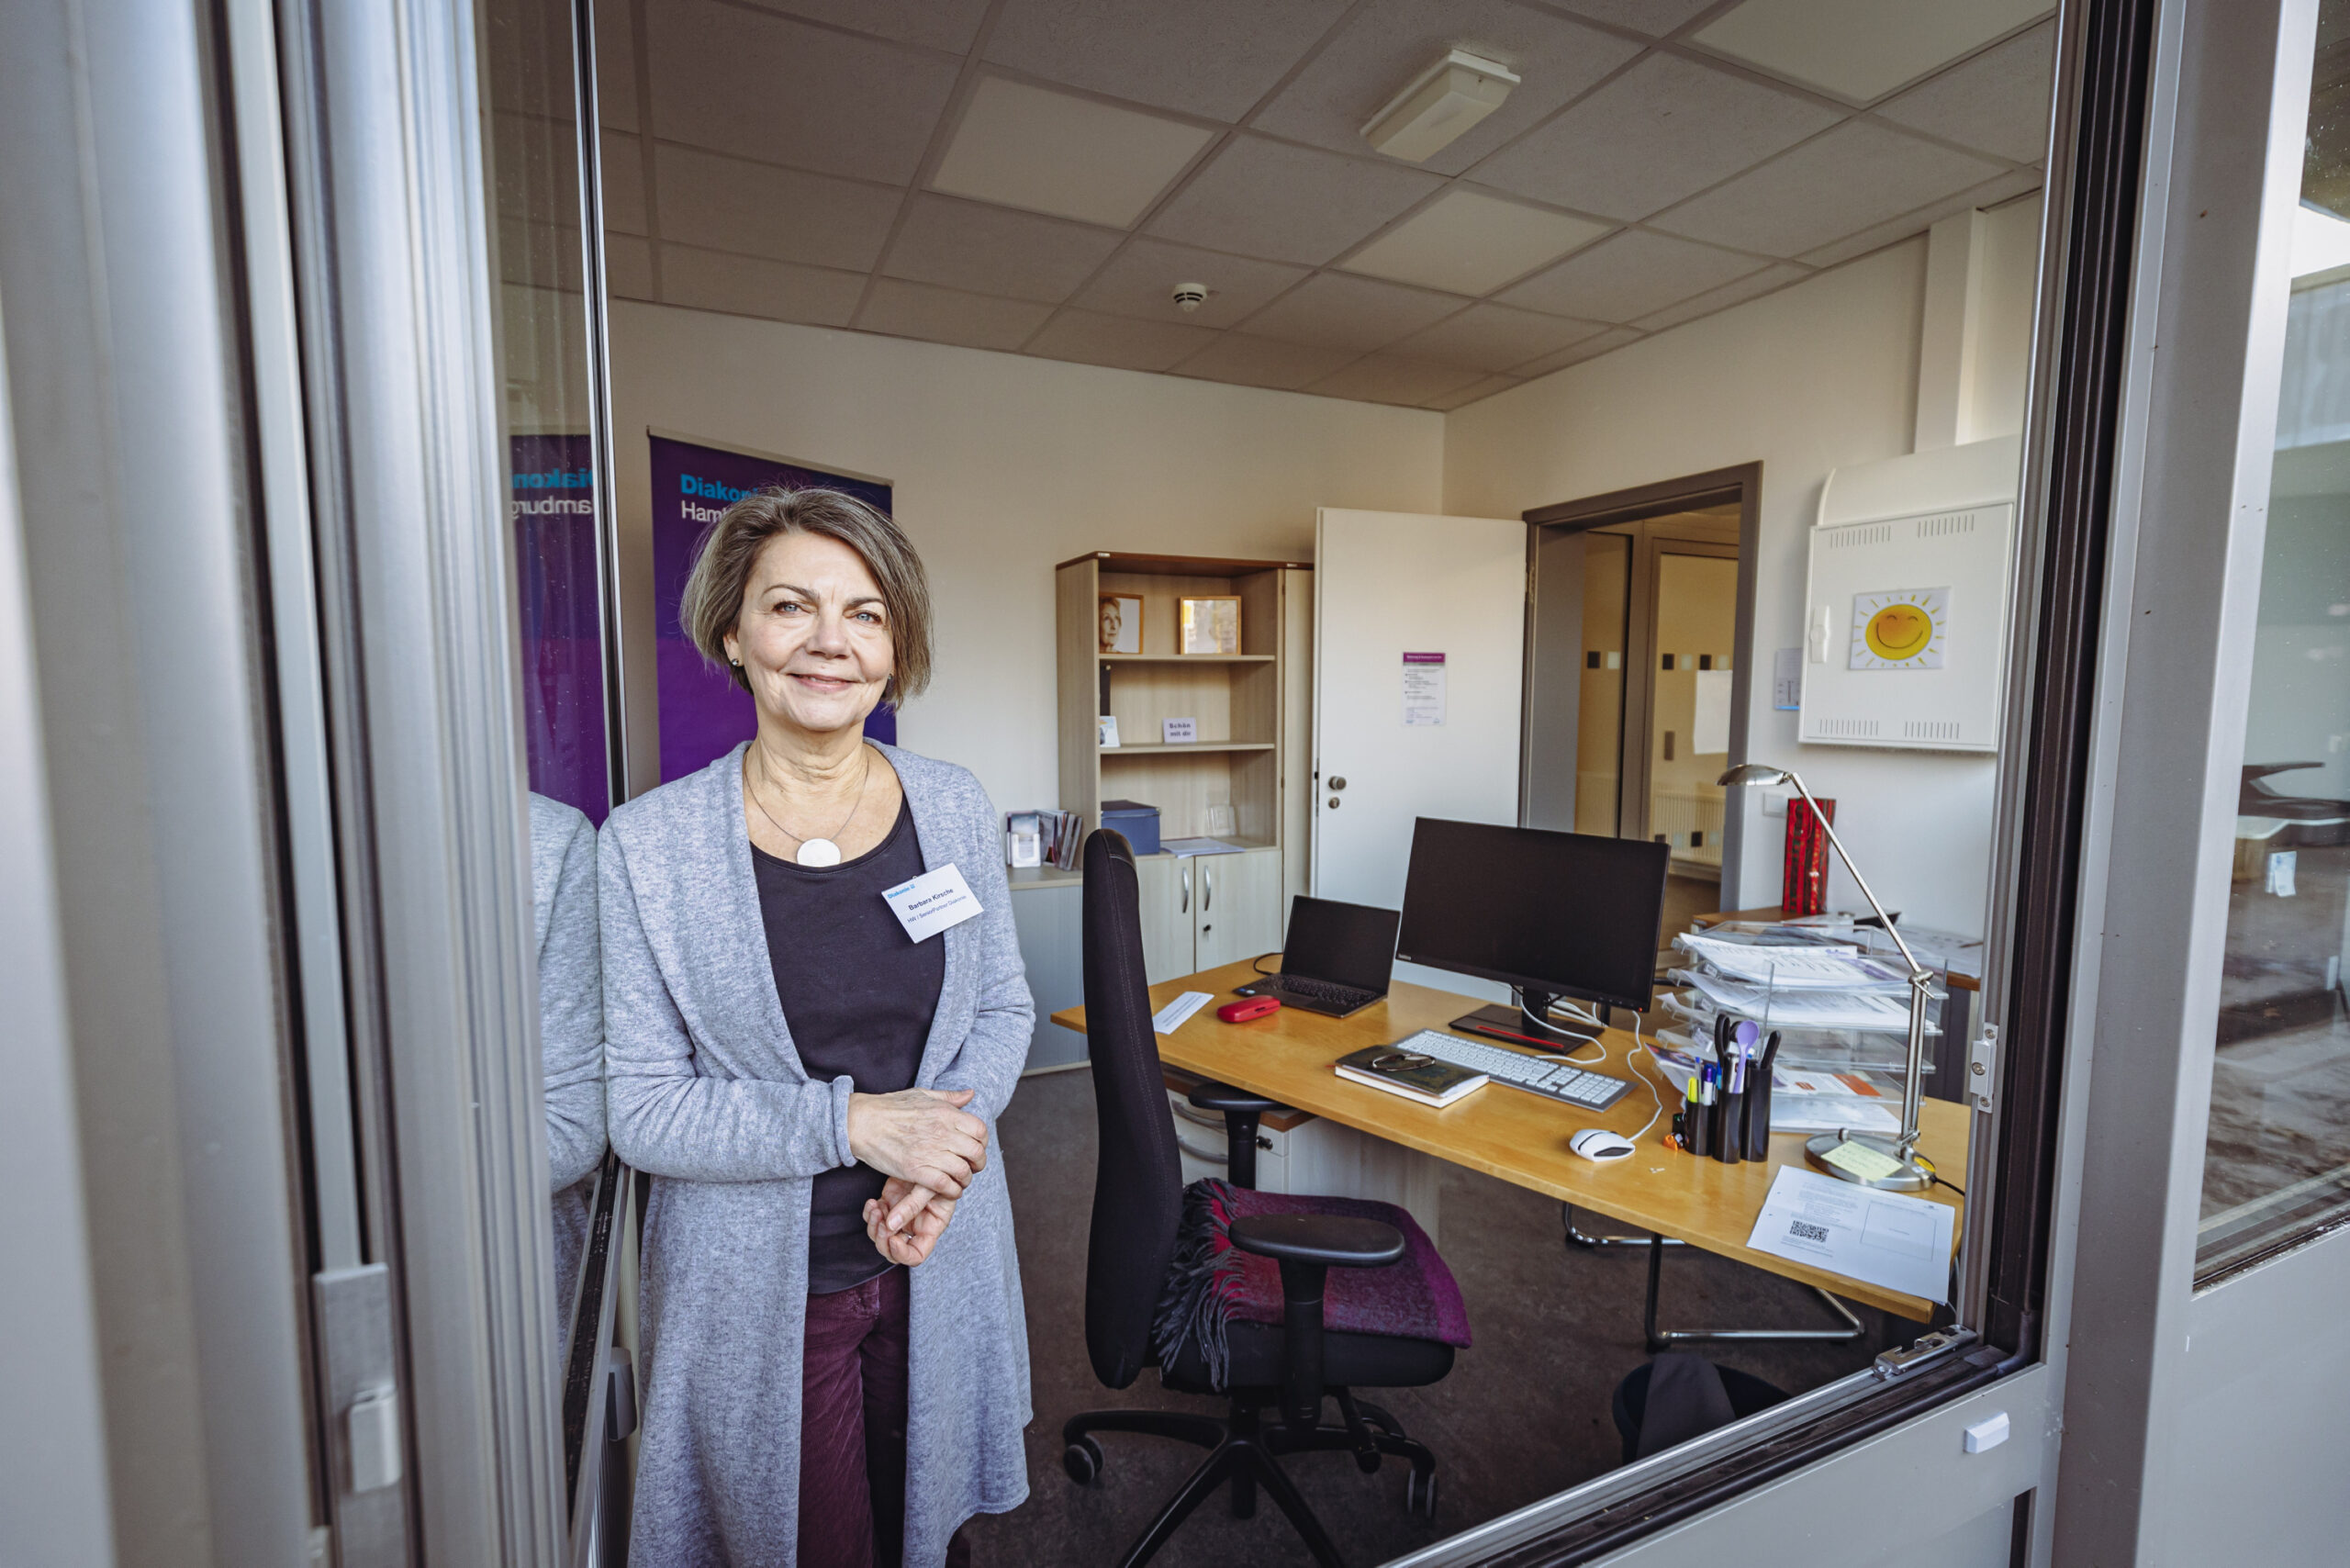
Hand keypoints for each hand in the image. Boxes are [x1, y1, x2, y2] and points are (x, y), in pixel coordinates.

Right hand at [845, 1088, 987, 1197]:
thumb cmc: (890, 1107)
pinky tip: (948, 1189)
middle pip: (976, 1152)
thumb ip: (949, 1097)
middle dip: (978, 1164)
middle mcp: (942, 1132)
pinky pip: (945, 1185)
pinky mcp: (916, 1170)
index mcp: (945, 1113)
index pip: (980, 1130)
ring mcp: (929, 1152)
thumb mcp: (922, 1094)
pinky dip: (951, 1190)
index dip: (982, 1142)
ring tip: (958, 1180)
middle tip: (970, 1168)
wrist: (862, 1121)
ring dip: (965, 1179)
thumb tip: (970, 1094)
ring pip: (963, 1171)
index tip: (975, 1148)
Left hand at [864, 1177, 955, 1266]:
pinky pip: (873, 1220)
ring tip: (876, 1208)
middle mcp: (914, 1227)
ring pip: (880, 1238)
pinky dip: (869, 1215)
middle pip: (893, 1252)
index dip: (903, 1253)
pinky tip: (873, 1202)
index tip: (893, 1239)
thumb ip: (912, 1207)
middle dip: (883, 1241)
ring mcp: (899, 1219)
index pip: (916, 1255)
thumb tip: (891, 1227)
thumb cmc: (938, 1170)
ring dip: (874, 1226)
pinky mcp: (888, 1207)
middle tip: (882, 1222)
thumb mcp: (928, 1187)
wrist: (927, 1153)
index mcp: (930, 1228)